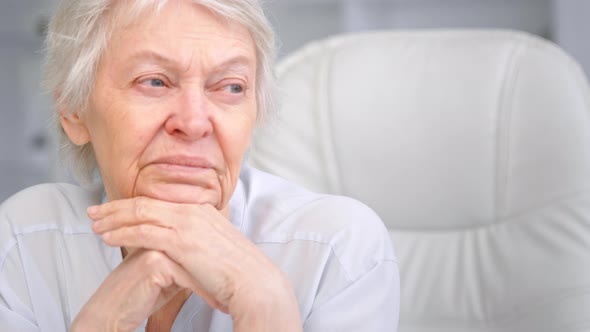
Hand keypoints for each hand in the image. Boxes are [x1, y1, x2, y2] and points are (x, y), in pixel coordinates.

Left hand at [89, 197, 301, 330]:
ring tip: (94, 225)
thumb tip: (184, 246)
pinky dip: (121, 234)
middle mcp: (192, 210)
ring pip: (139, 214)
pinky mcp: (181, 240)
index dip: (133, 204)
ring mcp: (187, 222)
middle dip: (115, 207)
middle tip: (93, 211)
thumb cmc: (235, 272)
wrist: (253, 281)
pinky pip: (142, 232)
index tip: (114, 209)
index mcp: (201, 209)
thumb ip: (197, 240)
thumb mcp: (215, 247)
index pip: (159, 201)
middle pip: (145, 202)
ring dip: (113, 219)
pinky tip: (106, 238)